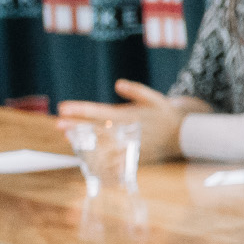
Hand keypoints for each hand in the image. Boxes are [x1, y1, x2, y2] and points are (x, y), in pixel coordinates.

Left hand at [54, 81, 192, 163]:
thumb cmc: (166, 114)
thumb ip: (136, 90)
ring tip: (68, 138)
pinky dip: (99, 158)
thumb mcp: (155, 98)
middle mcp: (127, 131)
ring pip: (102, 144)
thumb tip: (118, 84)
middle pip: (97, 128)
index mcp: (129, 115)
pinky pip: (113, 159)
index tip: (63, 107)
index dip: (81, 109)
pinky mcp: (134, 156)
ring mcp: (129, 145)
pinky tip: (86, 157)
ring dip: (84, 141)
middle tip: (58, 124)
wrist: (185, 136)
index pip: (100, 111)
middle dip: (77, 126)